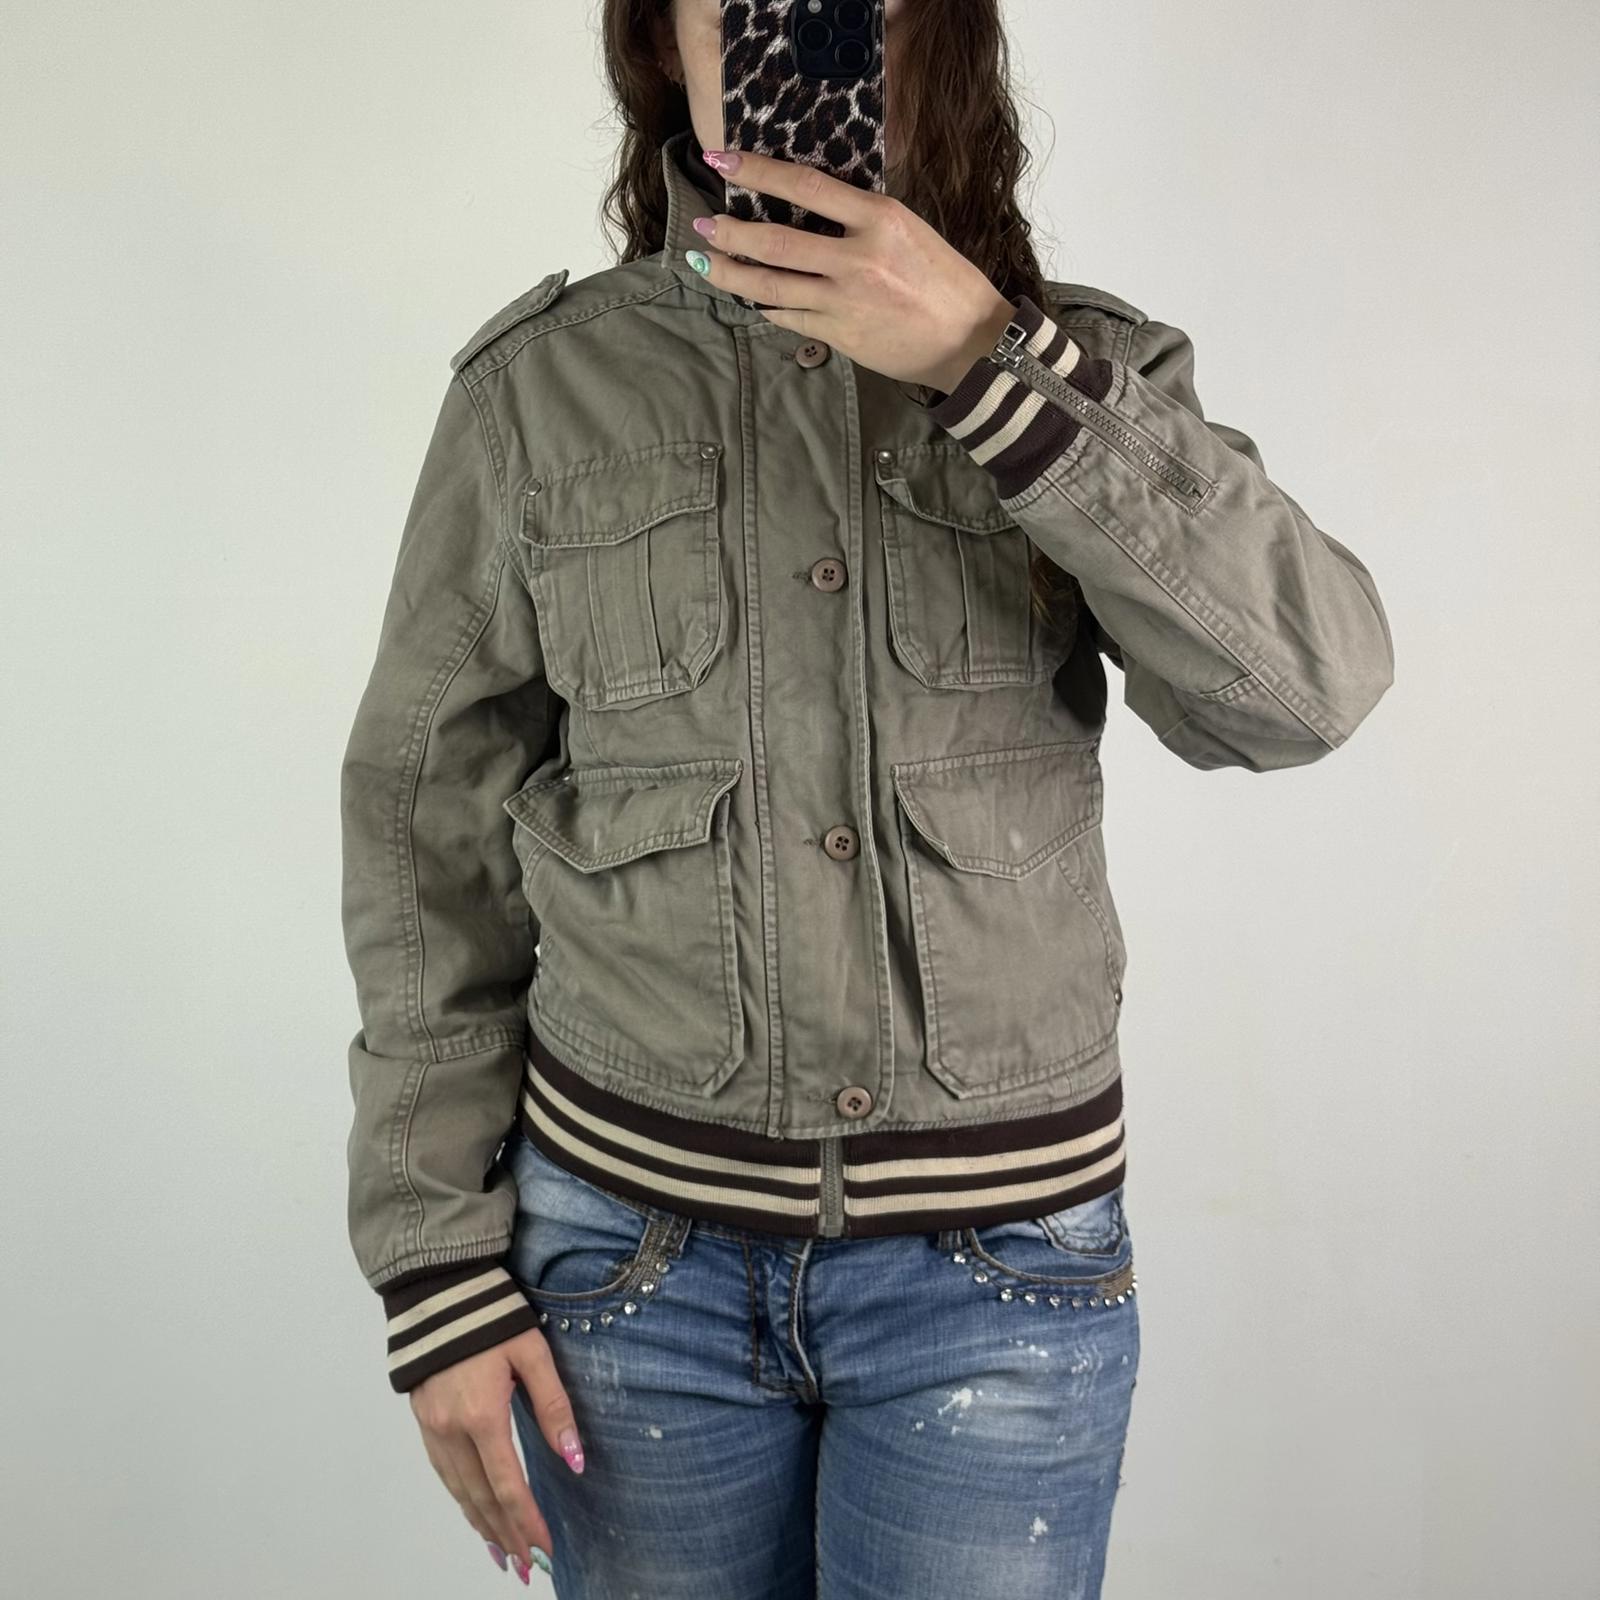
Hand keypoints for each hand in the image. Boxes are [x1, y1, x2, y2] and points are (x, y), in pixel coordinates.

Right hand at [407, 1328, 582, 1580]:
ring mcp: (432, 1427)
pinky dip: (460, 1499)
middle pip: (480, 1498)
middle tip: (526, 1568)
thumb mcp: (533, 1353)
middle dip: (505, 1536)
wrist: (438, 1290)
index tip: (544, 1551)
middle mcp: (451, 1429)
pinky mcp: (423, 1419)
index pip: (508, 1485)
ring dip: (481, 1525)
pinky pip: (443, 1472)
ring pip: (458, 1490)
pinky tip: (473, 1511)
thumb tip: (575, 1459)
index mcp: (482, 1415)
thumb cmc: (492, 1315)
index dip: (527, 1522)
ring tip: (501, 1553)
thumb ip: (554, 1407)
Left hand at [688, 147, 1015, 394]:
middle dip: (730, 231)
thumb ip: (861, 219)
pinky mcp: (840, 335)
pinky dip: (765, 306)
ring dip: (731, 272)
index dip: (756, 171)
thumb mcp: (909, 230)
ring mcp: (845, 300)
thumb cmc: (946, 281)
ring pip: (770, 285)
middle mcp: (857, 258)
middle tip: (702, 224)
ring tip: (705, 262)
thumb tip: (811, 208)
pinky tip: (749, 297)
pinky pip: (789, 317)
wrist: (970, 341)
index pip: (804, 186)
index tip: (722, 161)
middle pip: (775, 240)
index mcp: (879, 218)